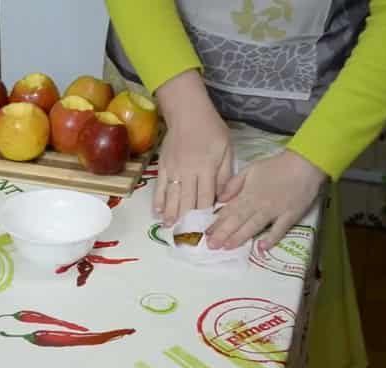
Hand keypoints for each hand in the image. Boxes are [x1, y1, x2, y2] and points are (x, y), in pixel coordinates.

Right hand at [154, 70, 231, 225]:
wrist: (187, 112)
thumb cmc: (211, 129)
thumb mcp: (227, 149)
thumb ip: (226, 174)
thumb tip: (222, 197)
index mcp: (207, 168)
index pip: (206, 197)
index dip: (205, 214)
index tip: (205, 229)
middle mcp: (189, 172)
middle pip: (187, 201)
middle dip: (187, 220)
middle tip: (186, 236)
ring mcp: (173, 170)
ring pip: (172, 196)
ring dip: (171, 214)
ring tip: (170, 229)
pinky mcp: (163, 166)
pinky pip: (160, 187)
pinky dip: (159, 200)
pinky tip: (158, 212)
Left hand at [207, 149, 326, 250]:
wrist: (305, 163)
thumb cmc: (276, 166)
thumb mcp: (250, 169)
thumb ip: (234, 184)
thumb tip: (220, 199)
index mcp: (248, 194)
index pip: (229, 211)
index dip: (217, 223)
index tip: (206, 233)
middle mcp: (259, 204)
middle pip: (238, 221)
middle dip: (223, 234)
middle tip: (211, 246)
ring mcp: (275, 211)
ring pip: (254, 226)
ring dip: (240, 237)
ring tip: (227, 247)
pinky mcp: (291, 216)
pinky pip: (280, 229)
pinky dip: (271, 239)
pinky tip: (261, 248)